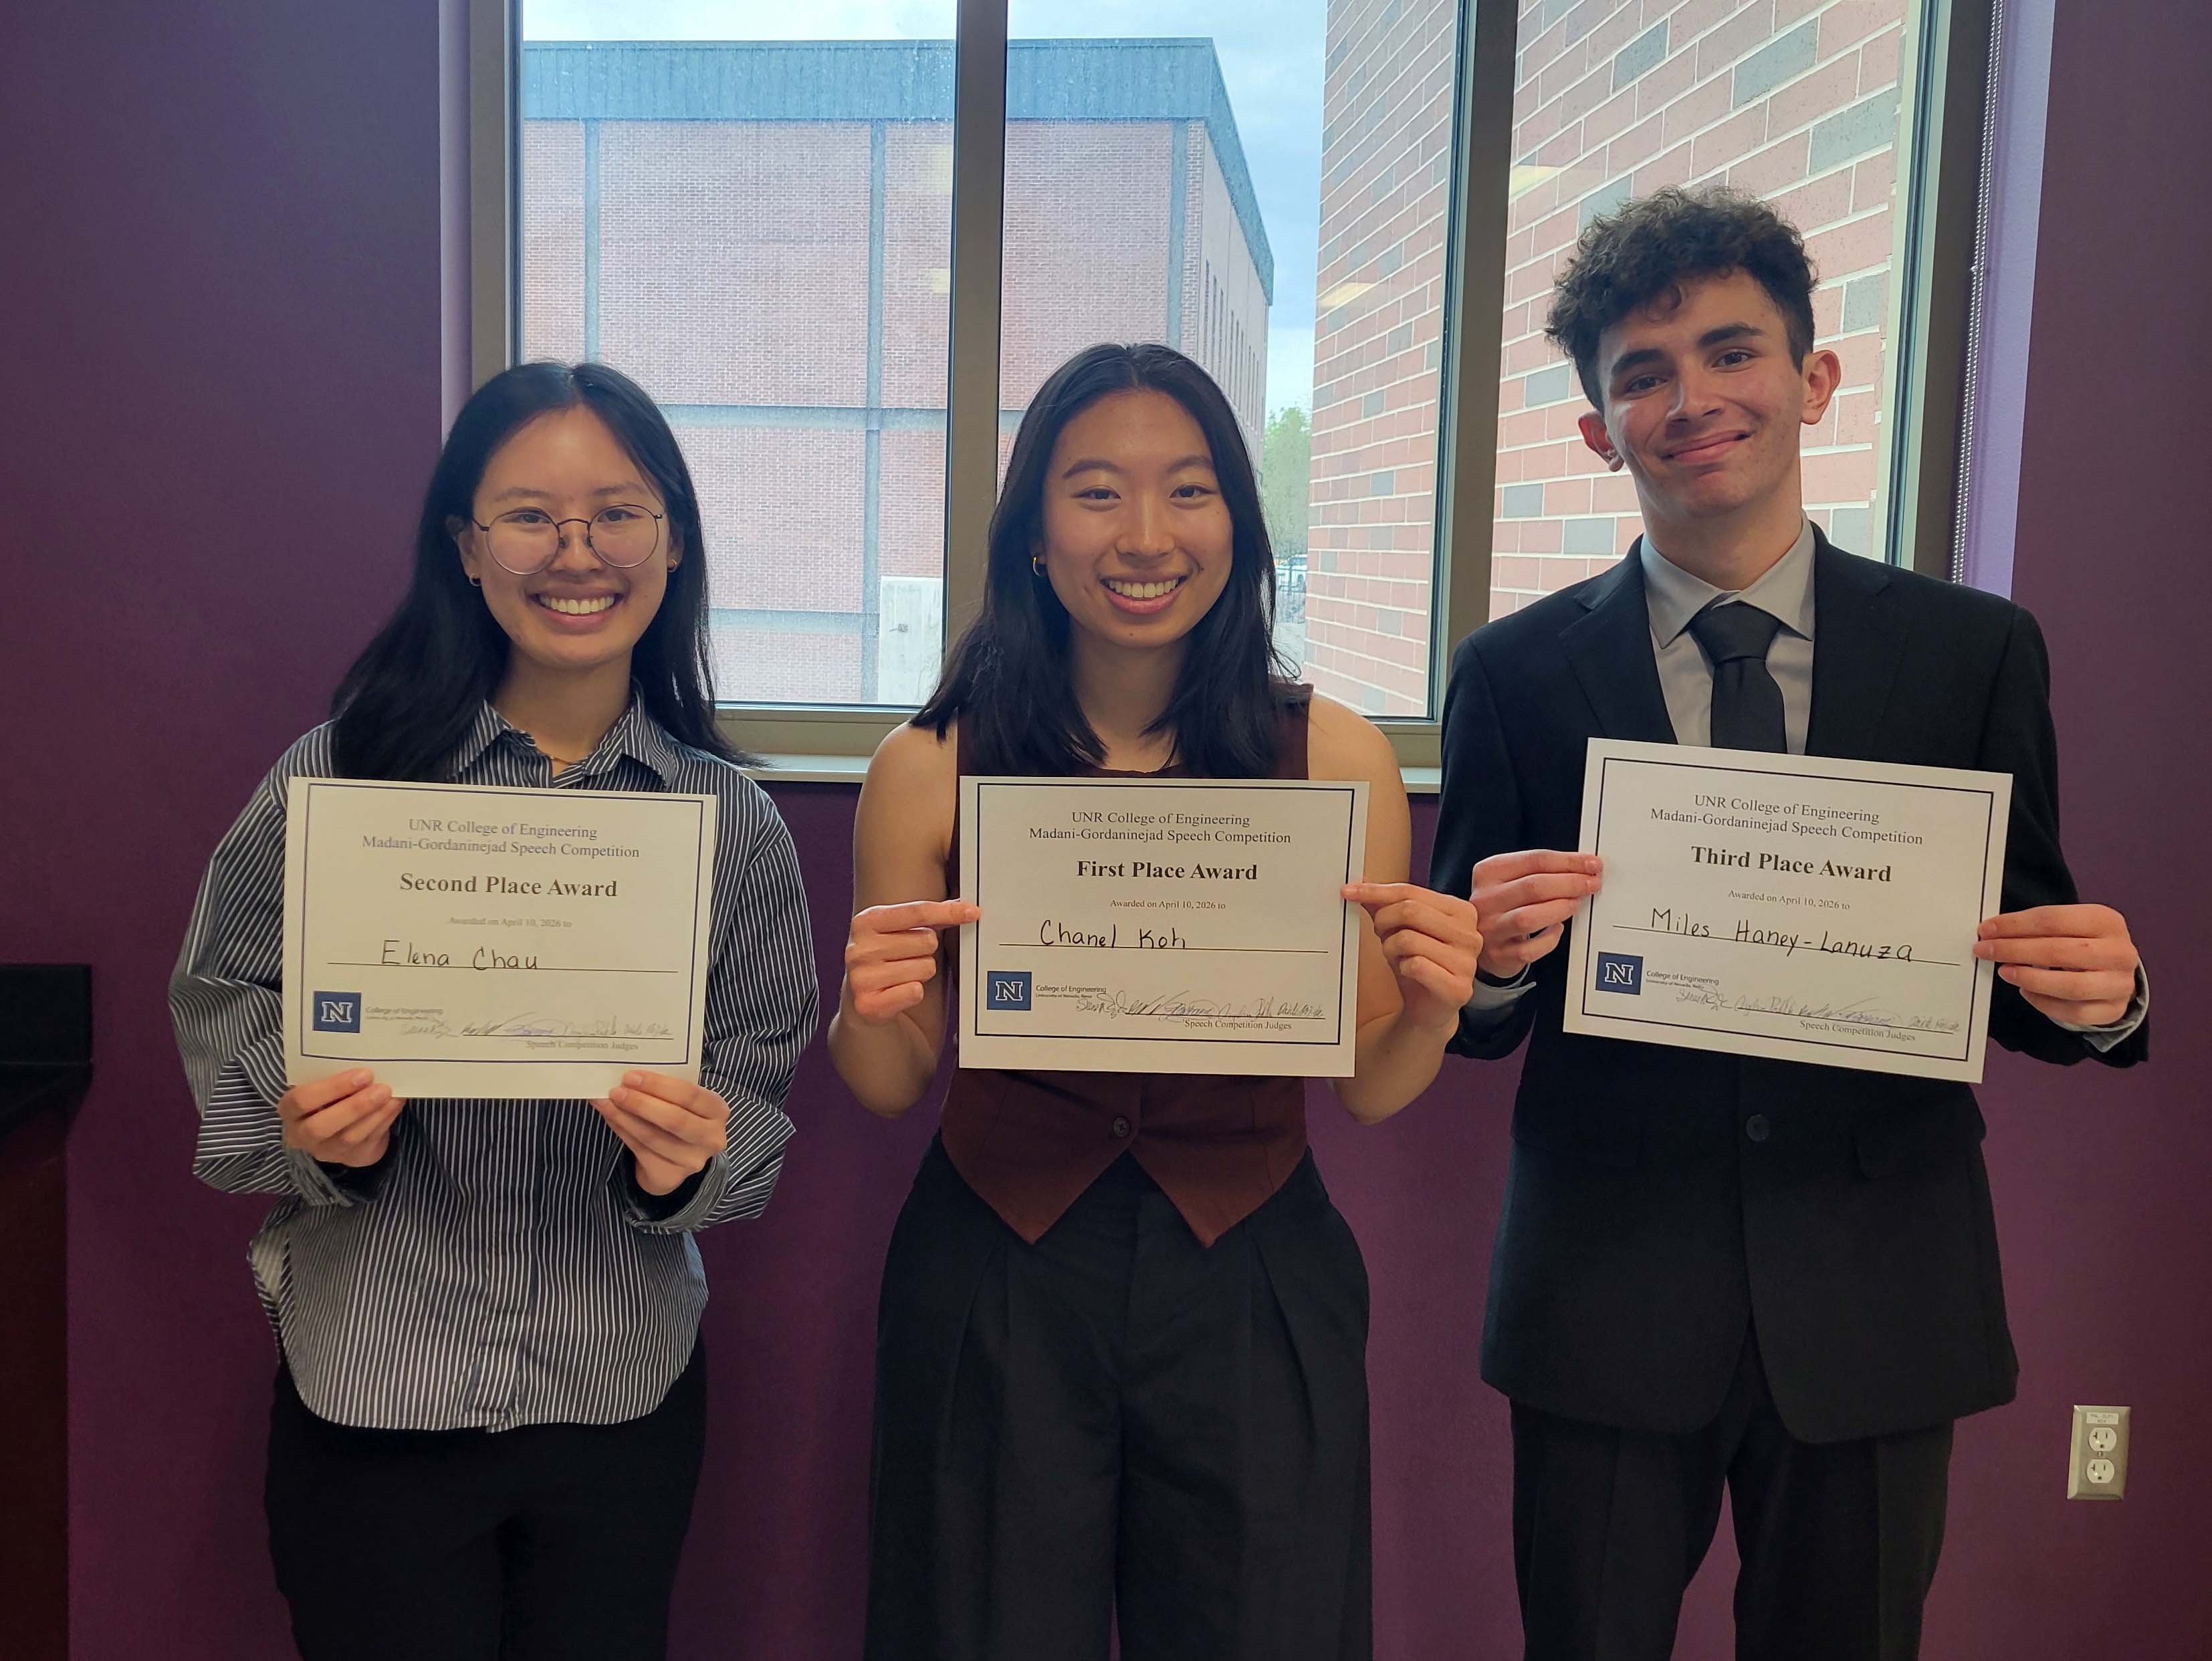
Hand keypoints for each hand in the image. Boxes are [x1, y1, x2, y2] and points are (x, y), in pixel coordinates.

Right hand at [279, 1069, 403, 1167]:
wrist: (340, 1124)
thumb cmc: (329, 1095)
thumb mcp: (322, 1083)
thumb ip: (333, 1074)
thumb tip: (368, 1058)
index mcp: (290, 1110)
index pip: (301, 1100)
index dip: (332, 1088)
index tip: (363, 1074)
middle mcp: (303, 1135)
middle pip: (321, 1126)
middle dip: (354, 1107)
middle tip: (380, 1088)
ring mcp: (327, 1150)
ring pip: (348, 1137)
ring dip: (374, 1114)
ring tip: (390, 1094)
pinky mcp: (352, 1157)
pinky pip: (369, 1141)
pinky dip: (385, 1120)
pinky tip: (395, 1103)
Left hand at [592, 1071, 728, 1196]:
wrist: (680, 1157)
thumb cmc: (680, 1116)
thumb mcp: (683, 1101)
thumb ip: (665, 1089)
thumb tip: (628, 1077)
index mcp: (718, 1111)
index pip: (690, 1095)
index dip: (658, 1085)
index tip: (630, 1076)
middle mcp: (711, 1138)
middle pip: (673, 1119)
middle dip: (640, 1103)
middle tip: (615, 1091)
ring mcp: (692, 1161)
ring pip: (652, 1137)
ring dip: (624, 1117)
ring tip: (605, 1103)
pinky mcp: (671, 1176)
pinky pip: (640, 1151)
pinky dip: (622, 1131)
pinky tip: (610, 1118)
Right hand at [842, 898, 979, 1023]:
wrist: (860, 1000)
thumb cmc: (886, 960)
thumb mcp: (899, 931)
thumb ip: (929, 917)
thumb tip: (965, 907)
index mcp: (866, 922)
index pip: (917, 912)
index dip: (948, 912)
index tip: (972, 912)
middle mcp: (859, 948)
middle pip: (927, 941)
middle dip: (926, 951)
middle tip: (909, 958)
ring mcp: (861, 977)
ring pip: (926, 967)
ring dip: (922, 973)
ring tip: (902, 975)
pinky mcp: (868, 1004)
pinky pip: (916, 991)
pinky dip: (914, 993)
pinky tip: (899, 992)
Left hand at [1344, 881, 1483, 1030]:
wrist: (1429, 1008)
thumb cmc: (1417, 964)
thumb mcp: (1400, 929)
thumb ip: (1384, 906)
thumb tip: (1359, 884)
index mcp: (1460, 911)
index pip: (1411, 891)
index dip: (1376, 891)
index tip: (1348, 892)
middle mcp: (1470, 934)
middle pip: (1410, 911)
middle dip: (1383, 921)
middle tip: (1379, 933)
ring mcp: (1467, 962)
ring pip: (1409, 939)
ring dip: (1390, 949)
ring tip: (1396, 957)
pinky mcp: (1458, 988)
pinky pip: (1415, 966)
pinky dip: (1402, 968)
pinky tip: (1408, 973)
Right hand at [1469, 850, 1602, 978]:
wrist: (1482, 939)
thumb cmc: (1505, 905)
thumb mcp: (1512, 878)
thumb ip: (1541, 871)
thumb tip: (1583, 868)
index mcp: (1489, 872)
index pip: (1534, 860)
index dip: (1569, 861)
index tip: (1592, 864)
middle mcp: (1486, 900)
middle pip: (1533, 886)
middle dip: (1570, 883)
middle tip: (1591, 883)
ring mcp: (1490, 929)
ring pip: (1529, 918)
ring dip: (1560, 908)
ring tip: (1576, 904)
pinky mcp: (1499, 955)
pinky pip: (1530, 950)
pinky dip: (1550, 938)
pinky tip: (1557, 929)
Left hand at [1974, 904, 2139, 1027]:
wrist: (2117, 971)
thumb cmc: (2084, 943)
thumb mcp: (2069, 926)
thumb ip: (2038, 927)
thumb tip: (1994, 933)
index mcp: (2107, 921)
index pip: (2054, 919)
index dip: (2015, 924)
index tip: (1986, 930)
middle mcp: (2119, 952)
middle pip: (2060, 951)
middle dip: (2015, 950)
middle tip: (1985, 950)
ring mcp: (2120, 984)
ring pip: (2071, 986)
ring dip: (2030, 979)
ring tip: (2004, 972)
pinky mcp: (2113, 1010)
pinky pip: (2074, 1013)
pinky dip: (2044, 1003)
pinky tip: (2025, 992)